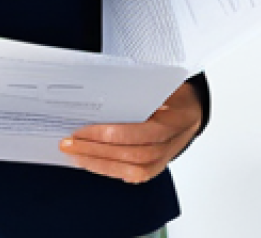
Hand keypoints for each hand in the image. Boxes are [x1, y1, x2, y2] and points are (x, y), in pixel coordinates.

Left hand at [60, 81, 202, 183]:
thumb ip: (139, 89)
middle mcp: (167, 145)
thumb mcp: (162, 84)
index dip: (107, 134)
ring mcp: (163, 159)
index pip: (135, 133)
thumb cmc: (174, 95)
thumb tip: (103, 89)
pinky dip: (110, 170)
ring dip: (99, 163)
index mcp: (170, 122)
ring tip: (75, 154)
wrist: (192, 111)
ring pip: (130, 170)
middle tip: (68, 143)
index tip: (82, 129)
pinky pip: (133, 176)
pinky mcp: (156, 168)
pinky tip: (92, 163)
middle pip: (129, 154)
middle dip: (95, 150)